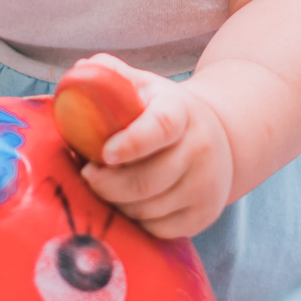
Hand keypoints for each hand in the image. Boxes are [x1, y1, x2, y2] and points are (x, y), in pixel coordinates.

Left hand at [75, 56, 233, 238]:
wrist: (220, 136)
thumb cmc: (164, 112)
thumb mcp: (145, 87)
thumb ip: (112, 76)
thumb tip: (80, 71)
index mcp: (182, 113)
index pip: (161, 127)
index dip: (132, 142)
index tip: (104, 153)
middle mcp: (200, 149)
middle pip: (148, 180)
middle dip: (107, 184)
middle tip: (87, 175)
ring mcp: (206, 185)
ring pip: (148, 209)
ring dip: (118, 203)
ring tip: (106, 187)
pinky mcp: (205, 214)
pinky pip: (158, 229)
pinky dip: (136, 220)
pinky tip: (128, 203)